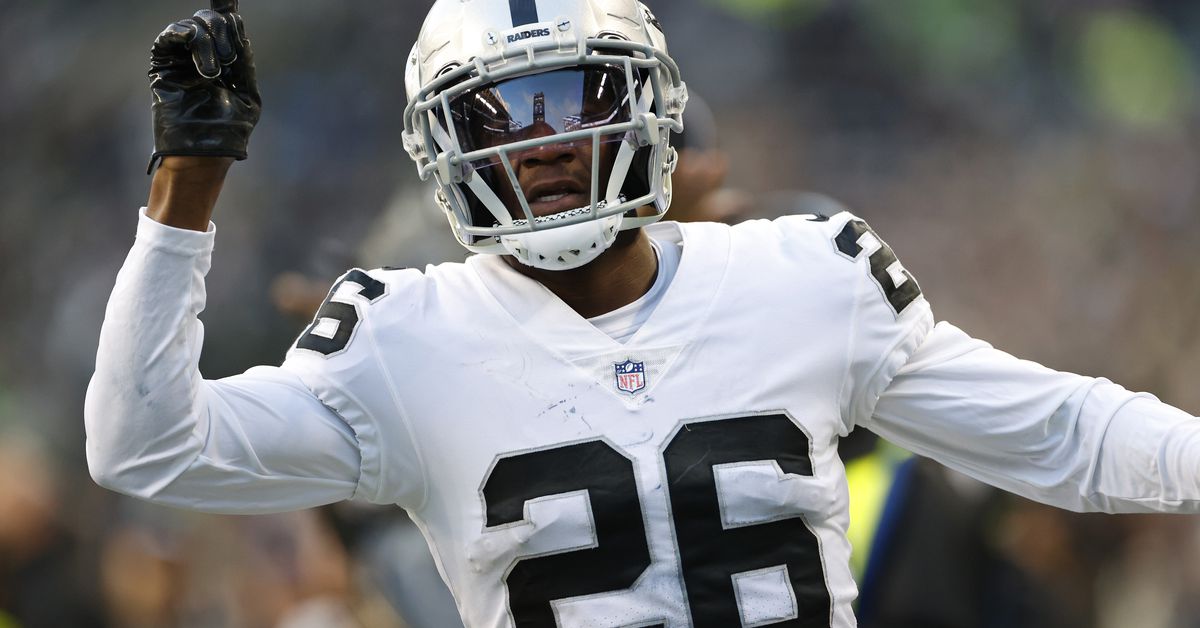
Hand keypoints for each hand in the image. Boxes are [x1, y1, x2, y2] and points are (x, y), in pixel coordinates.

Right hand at [147, 0, 260, 172]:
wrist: (204, 150)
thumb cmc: (227, 131)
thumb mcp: (247, 94)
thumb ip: (244, 63)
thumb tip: (239, 29)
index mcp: (224, 62)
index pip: (226, 26)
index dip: (226, 5)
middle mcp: (202, 56)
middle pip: (212, 20)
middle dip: (225, 32)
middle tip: (229, 61)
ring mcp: (181, 58)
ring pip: (195, 24)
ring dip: (209, 43)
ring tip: (213, 73)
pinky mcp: (163, 62)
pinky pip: (171, 34)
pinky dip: (187, 35)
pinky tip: (197, 51)